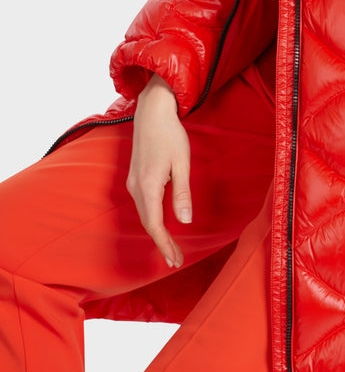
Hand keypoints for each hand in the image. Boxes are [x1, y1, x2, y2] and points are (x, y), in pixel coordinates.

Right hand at [126, 74, 191, 268]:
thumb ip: (182, 193)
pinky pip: (142, 205)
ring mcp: (133, 182)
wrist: (151, 111)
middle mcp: (136, 187)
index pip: (155, 224)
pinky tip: (161, 225)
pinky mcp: (135, 177)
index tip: (174, 260)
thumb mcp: (182, 163)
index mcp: (148, 185)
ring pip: (143, 215)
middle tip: (175, 260)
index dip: (165, 244)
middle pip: (147, 223)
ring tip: (170, 248)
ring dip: (156, 233)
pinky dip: (151, 219)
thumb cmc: (170, 135)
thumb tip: (184, 221)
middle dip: (161, 243)